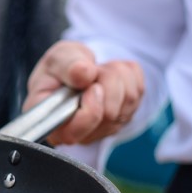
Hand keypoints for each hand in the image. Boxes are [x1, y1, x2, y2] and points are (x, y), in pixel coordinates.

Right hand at [24, 40, 143, 144]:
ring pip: (128, 100)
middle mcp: (78, 133)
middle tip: (93, 70)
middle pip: (109, 114)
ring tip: (99, 70)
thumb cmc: (60, 68)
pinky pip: (138, 92)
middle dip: (106, 81)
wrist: (76, 67)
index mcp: (53, 123)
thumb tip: (84, 72)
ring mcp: (103, 129)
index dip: (90, 110)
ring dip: (117, 75)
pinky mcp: (123, 118)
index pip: (73, 133)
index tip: (92, 85)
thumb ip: (67, 66)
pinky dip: (129, 75)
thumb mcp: (56, 59)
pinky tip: (111, 75)